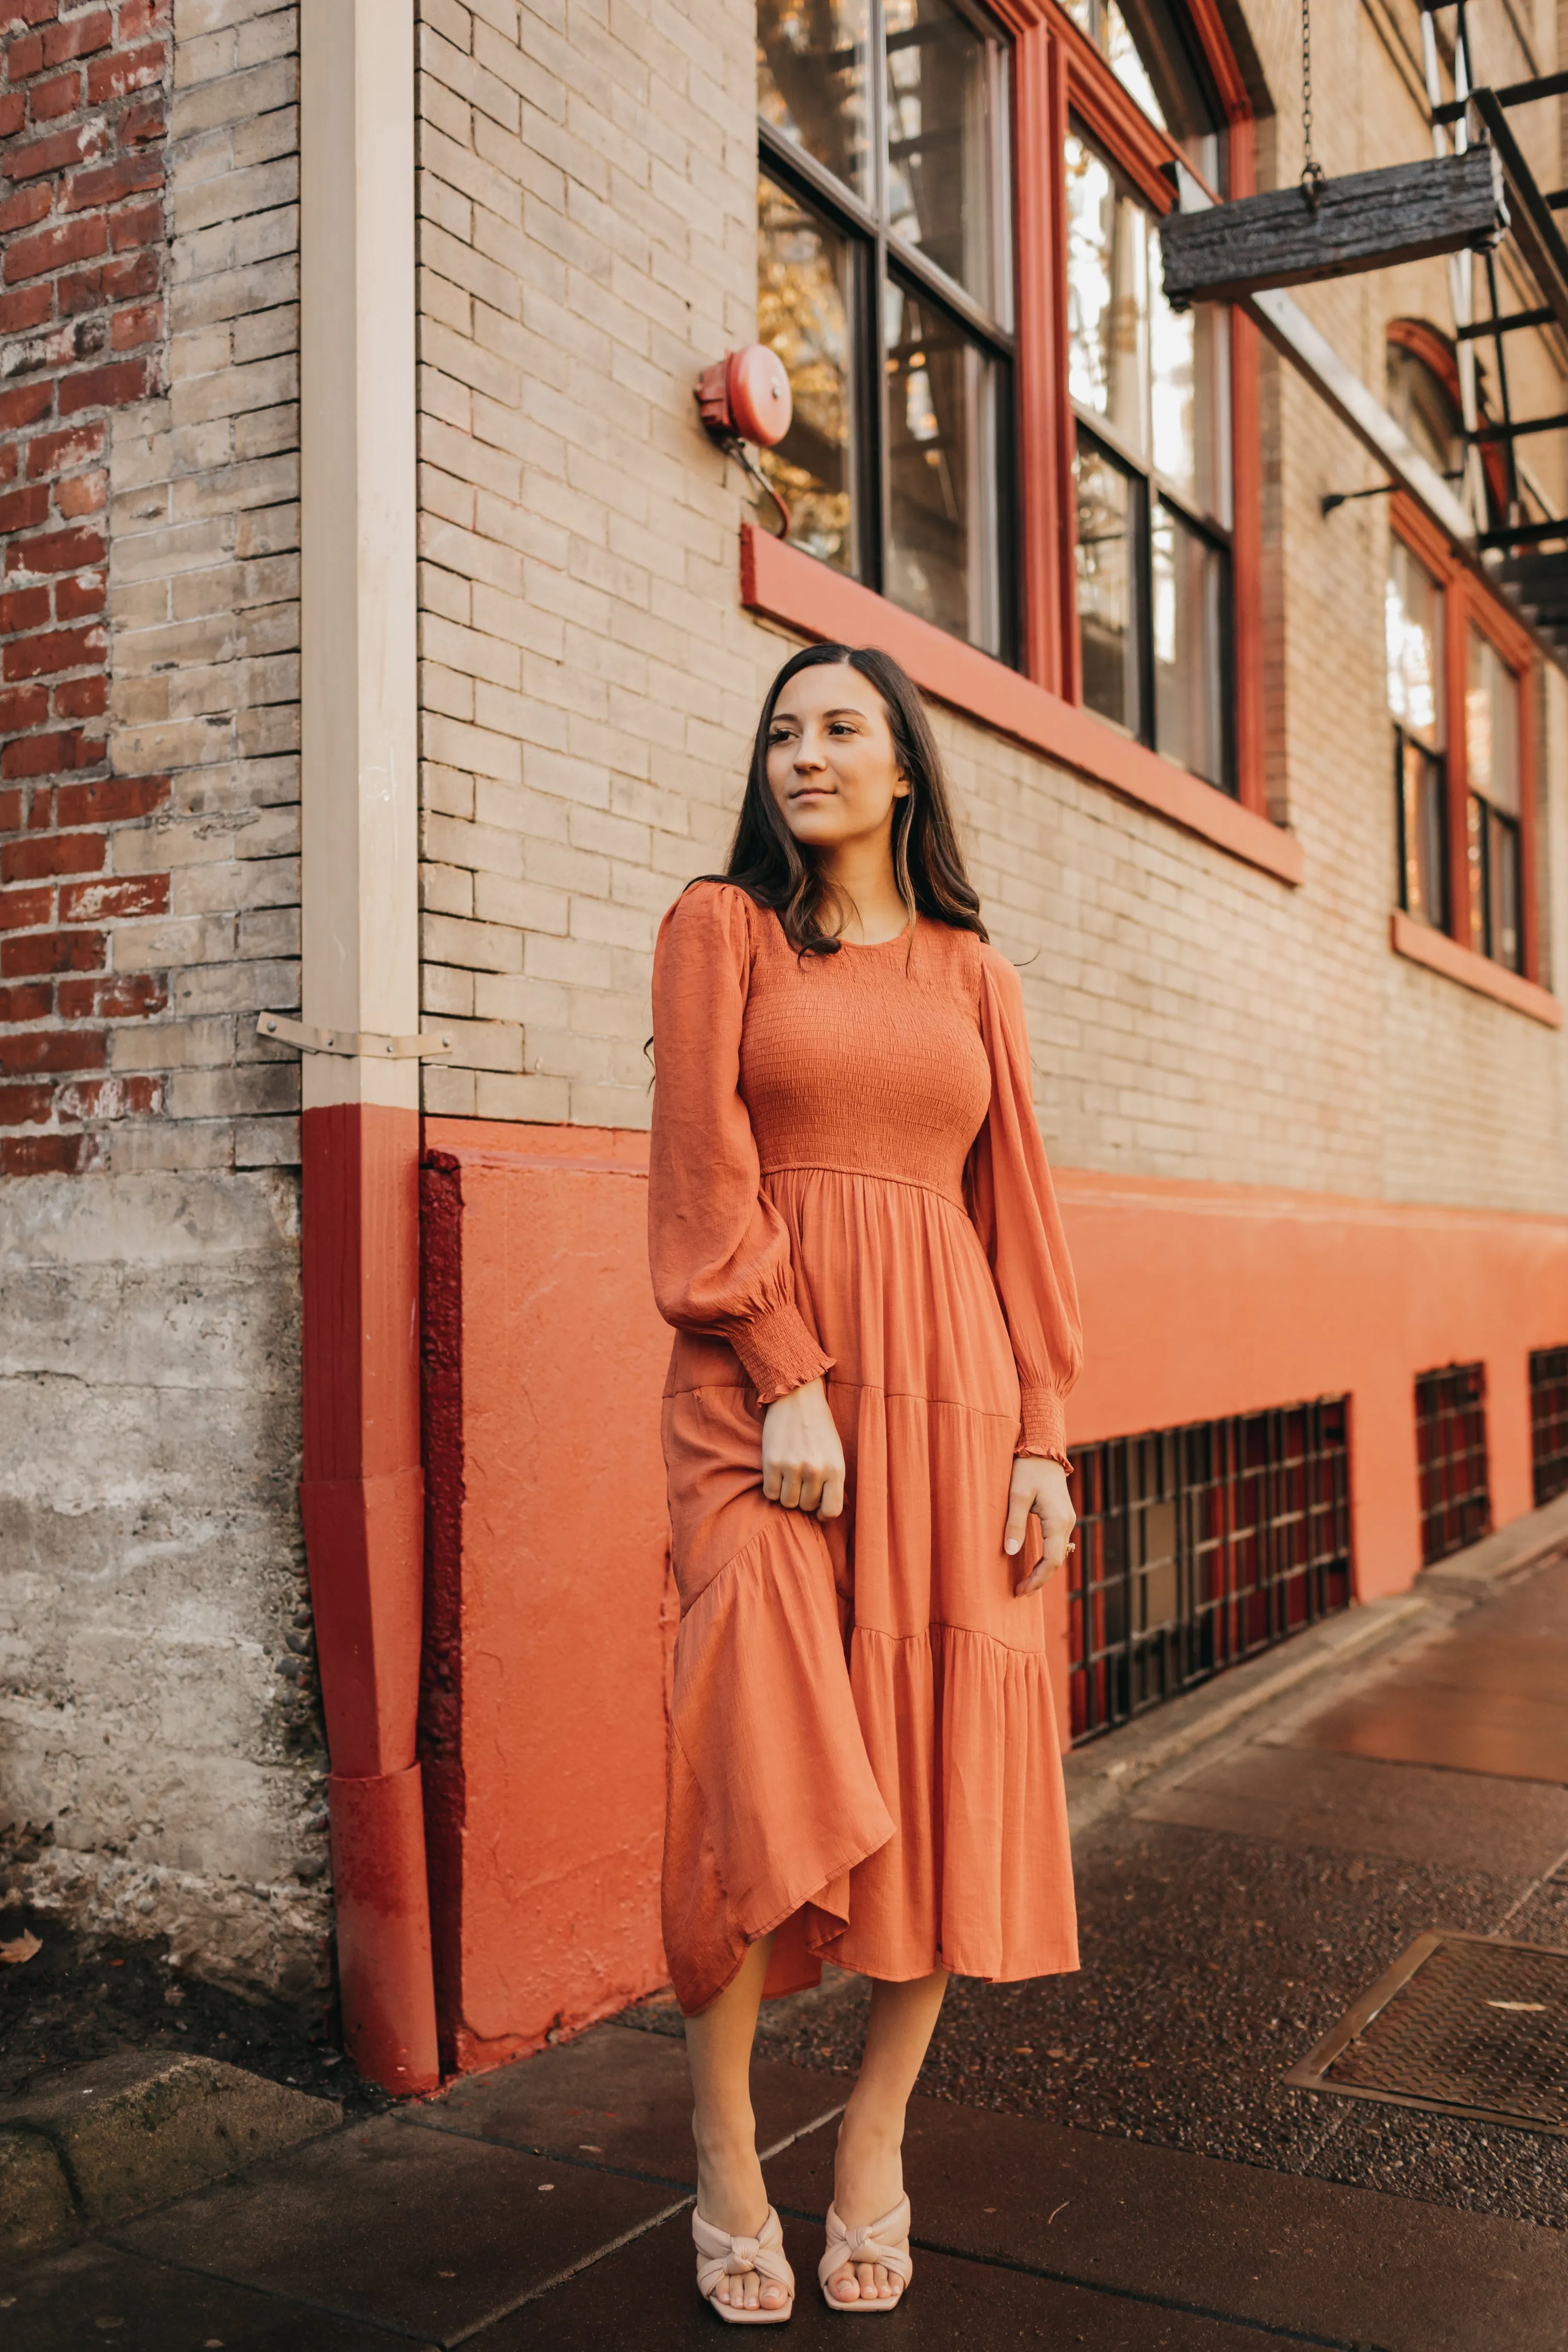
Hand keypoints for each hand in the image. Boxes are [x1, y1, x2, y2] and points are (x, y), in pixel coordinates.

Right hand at [761, 1378, 844, 1519]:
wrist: (797, 1397)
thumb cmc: (819, 1426)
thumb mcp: (835, 1452)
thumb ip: (832, 1479)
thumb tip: (824, 1508)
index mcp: (836, 1468)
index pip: (831, 1510)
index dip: (822, 1513)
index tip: (817, 1508)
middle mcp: (816, 1470)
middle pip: (806, 1506)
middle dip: (803, 1498)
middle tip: (801, 1482)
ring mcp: (793, 1467)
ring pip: (787, 1502)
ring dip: (787, 1494)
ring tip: (789, 1476)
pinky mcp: (772, 1462)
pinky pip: (770, 1493)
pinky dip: (772, 1487)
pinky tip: (777, 1473)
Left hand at [1004, 1457, 1074, 1595]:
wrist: (1042, 1448)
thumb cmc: (1027, 1469)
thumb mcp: (1016, 1495)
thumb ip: (1014, 1524)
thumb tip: (1011, 1552)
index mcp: (1057, 1520)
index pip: (1052, 1560)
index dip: (1037, 1578)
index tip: (1021, 1590)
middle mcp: (1067, 1522)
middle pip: (1057, 1560)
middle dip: (1040, 1578)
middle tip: (1020, 1591)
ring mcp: (1067, 1518)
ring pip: (1058, 1552)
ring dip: (1044, 1569)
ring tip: (1026, 1583)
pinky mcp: (1062, 1515)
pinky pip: (1057, 1543)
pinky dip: (1048, 1557)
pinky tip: (1035, 1563)